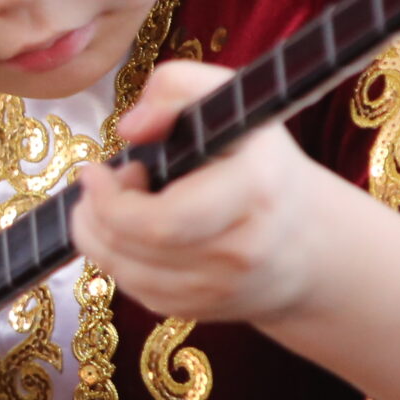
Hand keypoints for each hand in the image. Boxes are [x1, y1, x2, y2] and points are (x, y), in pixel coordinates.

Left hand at [72, 59, 399, 399]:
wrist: (304, 238)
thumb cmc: (257, 158)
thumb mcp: (230, 100)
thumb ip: (176, 86)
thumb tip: (130, 128)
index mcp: (255, 190)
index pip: (164, 220)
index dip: (113, 200)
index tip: (97, 170)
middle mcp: (243, 250)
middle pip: (137, 249)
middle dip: (96, 215)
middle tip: (97, 185)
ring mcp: (223, 290)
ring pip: (129, 276)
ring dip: (96, 238)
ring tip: (103, 205)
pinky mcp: (202, 312)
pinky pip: (138, 293)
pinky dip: (116, 262)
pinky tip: (123, 233)